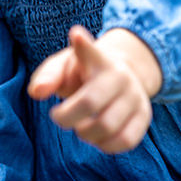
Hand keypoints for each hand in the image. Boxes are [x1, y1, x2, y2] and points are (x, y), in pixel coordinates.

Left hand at [27, 25, 160, 153]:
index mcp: (97, 60)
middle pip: (89, 103)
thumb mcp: (63, 67)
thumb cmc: (83, 73)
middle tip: (59, 116)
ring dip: (86, 134)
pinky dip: (106, 145)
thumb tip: (37, 93)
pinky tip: (98, 137)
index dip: (83, 44)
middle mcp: (120, 75)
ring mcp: (135, 95)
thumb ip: (47, 77)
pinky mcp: (144, 116)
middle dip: (66, 117)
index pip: (89, 50)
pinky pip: (126, 140)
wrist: (119, 76)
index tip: (76, 34)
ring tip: (80, 127)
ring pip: (107, 127)